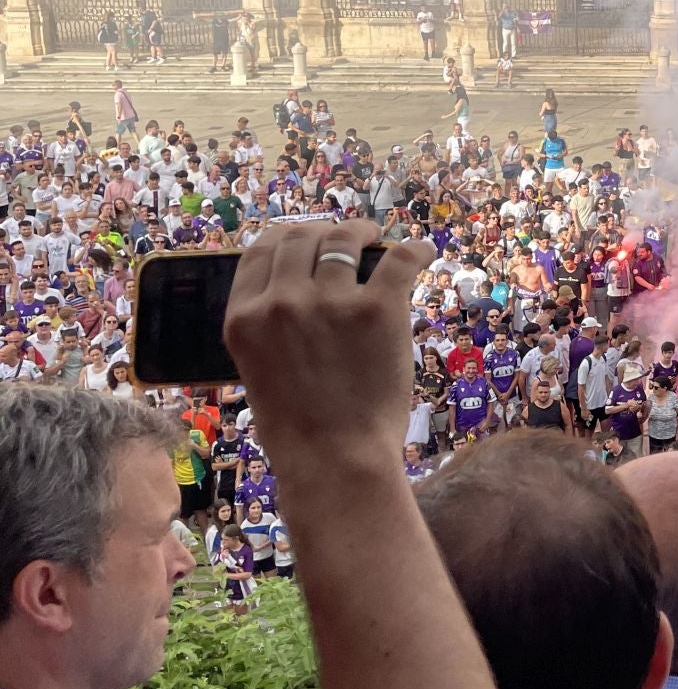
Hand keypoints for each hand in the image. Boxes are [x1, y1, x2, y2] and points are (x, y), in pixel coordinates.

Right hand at [225, 220, 430, 478]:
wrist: (335, 459)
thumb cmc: (300, 426)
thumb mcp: (258, 368)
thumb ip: (269, 326)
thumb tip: (296, 286)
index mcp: (243, 318)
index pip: (259, 249)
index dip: (286, 235)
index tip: (306, 236)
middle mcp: (281, 302)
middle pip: (301, 236)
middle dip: (325, 230)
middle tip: (347, 236)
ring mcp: (330, 302)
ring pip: (345, 238)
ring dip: (364, 232)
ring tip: (377, 237)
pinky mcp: (378, 308)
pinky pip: (399, 258)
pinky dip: (415, 249)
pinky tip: (423, 251)